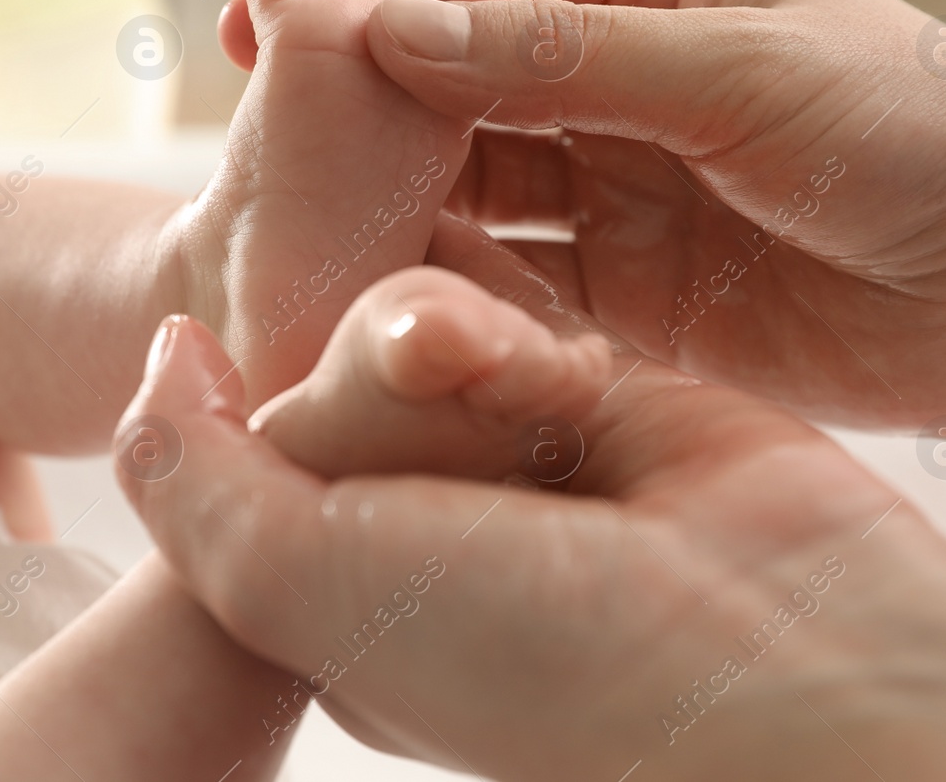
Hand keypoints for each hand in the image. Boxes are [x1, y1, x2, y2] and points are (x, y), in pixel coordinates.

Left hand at [115, 215, 945, 779]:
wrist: (779, 648)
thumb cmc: (534, 650)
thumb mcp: (292, 582)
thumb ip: (189, 470)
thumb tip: (166, 351)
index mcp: (324, 576)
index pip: (240, 433)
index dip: (273, 406)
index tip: (342, 434)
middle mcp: (406, 507)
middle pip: (327, 362)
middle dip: (390, 372)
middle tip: (472, 431)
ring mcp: (494, 445)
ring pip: (414, 312)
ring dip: (472, 347)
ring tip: (554, 431)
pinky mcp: (579, 383)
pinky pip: (508, 293)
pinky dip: (533, 331)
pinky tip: (582, 386)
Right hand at [223, 0, 945, 441]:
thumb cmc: (923, 136)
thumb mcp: (737, 69)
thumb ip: (562, 52)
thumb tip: (394, 25)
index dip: (379, 8)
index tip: (281, 33)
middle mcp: (621, 88)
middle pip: (455, 91)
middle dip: (359, 108)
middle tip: (251, 123)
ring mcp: (621, 195)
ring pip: (470, 190)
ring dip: (391, 204)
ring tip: (292, 223)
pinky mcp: (629, 299)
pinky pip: (513, 283)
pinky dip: (448, 287)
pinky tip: (378, 298)